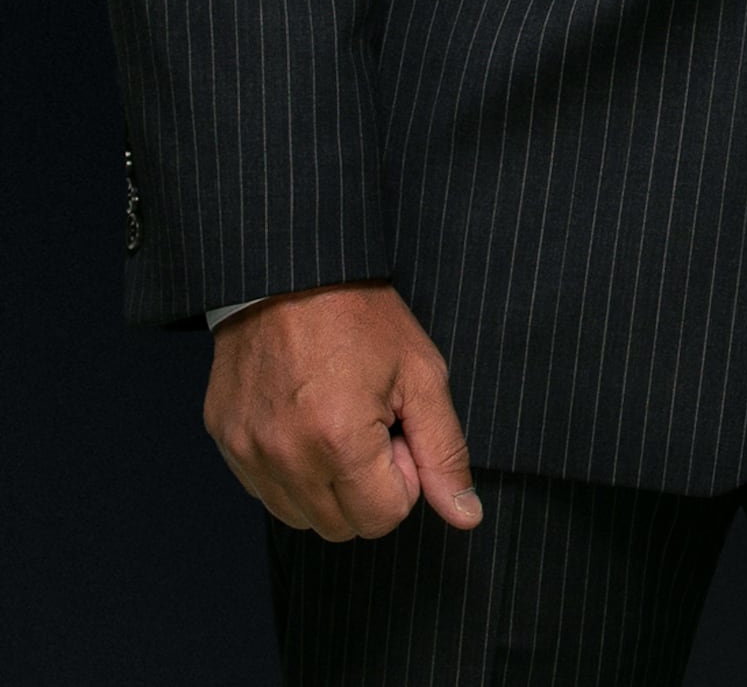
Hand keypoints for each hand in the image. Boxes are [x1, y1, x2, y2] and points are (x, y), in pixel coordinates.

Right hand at [206, 282, 483, 538]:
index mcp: (339, 443)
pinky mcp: (225, 441)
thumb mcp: (422, 377)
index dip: (404, 479)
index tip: (399, 431)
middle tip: (373, 427)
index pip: (383, 518)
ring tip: (339, 422)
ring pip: (300, 516)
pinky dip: (292, 472)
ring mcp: (247, 453)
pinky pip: (265, 490)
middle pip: (341, 527)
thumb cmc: (363, 318)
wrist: (292, 275)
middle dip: (368, 488)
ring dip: (329, 485)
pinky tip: (306, 422)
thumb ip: (445, 452)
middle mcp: (285, 458)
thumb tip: (466, 516)